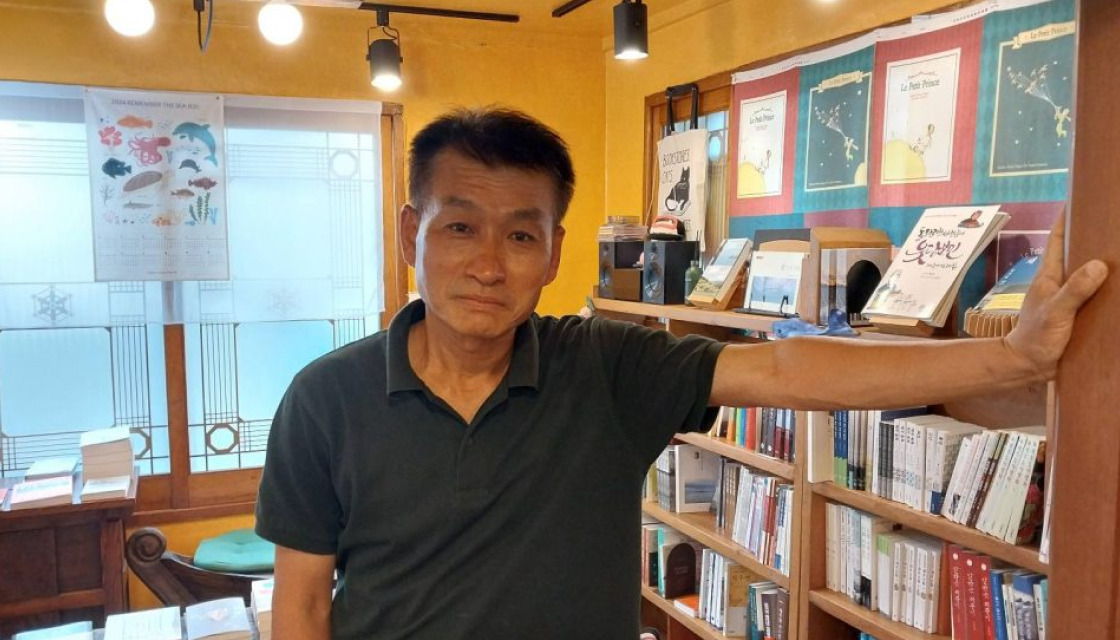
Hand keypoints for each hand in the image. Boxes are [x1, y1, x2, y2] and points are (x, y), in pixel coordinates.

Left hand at [1004, 211, 1107, 379]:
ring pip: (1089, 274)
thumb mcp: (1056, 311)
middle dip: (1093, 238)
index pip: (1058, 239)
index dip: (1067, 219)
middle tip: (1113, 224)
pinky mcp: (1078, 313)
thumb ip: (1075, 290)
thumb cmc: (1036, 336)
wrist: (1030, 366)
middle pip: (1078, 253)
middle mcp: (1060, 282)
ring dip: (1104, 264)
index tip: (1079, 199)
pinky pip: (1096, 295)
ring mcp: (1069, 297)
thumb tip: (1099, 264)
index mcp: (1050, 275)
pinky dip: (1107, 288)